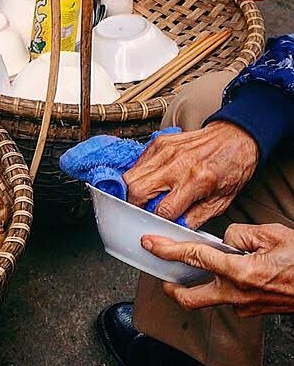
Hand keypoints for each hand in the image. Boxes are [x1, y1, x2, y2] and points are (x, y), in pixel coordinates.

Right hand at [123, 122, 258, 227]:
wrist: (235, 137)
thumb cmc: (231, 167)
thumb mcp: (221, 201)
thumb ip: (196, 217)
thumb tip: (176, 228)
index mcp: (197, 181)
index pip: (163, 209)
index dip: (157, 220)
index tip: (157, 223)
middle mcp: (178, 165)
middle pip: (138, 191)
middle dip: (134, 206)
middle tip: (141, 211)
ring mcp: (166, 151)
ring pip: (130, 176)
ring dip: (131, 191)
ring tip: (141, 198)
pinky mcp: (159, 143)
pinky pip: (136, 164)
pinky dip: (137, 176)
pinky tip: (148, 181)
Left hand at [142, 223, 293, 316]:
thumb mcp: (274, 234)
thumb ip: (241, 235)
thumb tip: (225, 241)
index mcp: (240, 272)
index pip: (193, 258)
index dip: (167, 250)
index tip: (149, 244)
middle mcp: (237, 294)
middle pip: (189, 298)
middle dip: (171, 289)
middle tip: (164, 278)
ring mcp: (245, 306)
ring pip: (210, 299)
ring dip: (202, 286)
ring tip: (205, 269)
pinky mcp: (254, 312)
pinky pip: (230, 298)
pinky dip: (225, 286)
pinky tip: (234, 274)